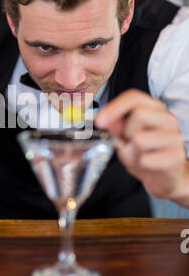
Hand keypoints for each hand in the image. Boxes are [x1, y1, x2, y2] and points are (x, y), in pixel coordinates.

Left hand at [95, 89, 188, 205]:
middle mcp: (167, 119)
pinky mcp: (176, 156)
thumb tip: (108, 121)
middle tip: (129, 143)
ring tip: (140, 155)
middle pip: (139, 114)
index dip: (114, 108)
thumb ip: (116, 127)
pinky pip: (146, 160)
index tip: (99, 121)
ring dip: (133, 151)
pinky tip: (149, 166)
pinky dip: (141, 165)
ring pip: (140, 139)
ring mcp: (174, 137)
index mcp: (154, 108)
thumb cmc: (145, 153)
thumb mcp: (125, 138)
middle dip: (126, 132)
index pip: (134, 97)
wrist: (165, 177)